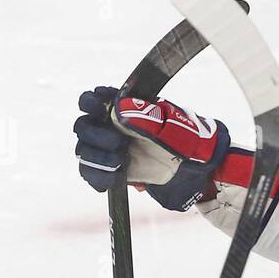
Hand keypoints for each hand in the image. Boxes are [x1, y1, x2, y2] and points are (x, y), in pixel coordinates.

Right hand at [73, 87, 231, 210]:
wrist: (195, 169)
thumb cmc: (185, 139)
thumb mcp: (171, 126)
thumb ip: (146, 117)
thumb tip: (120, 108)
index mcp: (122, 108)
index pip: (92, 100)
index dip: (90, 102)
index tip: (99, 107)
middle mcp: (110, 127)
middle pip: (83, 127)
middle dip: (96, 135)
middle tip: (119, 144)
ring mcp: (109, 150)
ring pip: (85, 152)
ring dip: (98, 158)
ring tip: (121, 162)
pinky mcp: (112, 171)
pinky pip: (92, 174)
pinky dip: (100, 177)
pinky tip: (115, 177)